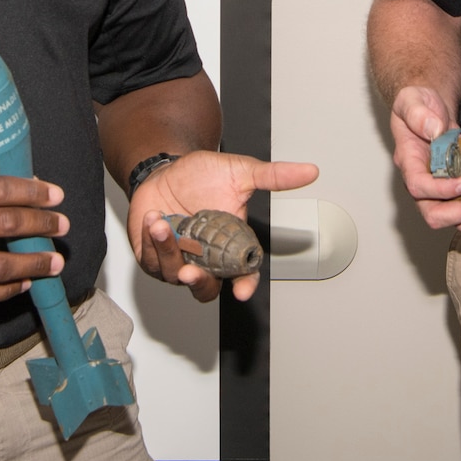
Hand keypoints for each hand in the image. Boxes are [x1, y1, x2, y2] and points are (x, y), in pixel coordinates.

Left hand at [130, 151, 317, 302]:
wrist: (166, 169)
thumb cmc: (203, 175)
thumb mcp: (241, 171)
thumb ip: (274, 175)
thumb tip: (309, 171)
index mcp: (231, 246)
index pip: (243, 274)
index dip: (244, 285)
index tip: (241, 291)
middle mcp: (206, 258)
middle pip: (207, 287)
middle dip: (198, 282)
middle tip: (191, 270)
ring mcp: (179, 259)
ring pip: (175, 274)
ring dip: (167, 251)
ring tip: (163, 223)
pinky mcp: (153, 255)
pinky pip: (152, 260)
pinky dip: (151, 243)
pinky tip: (153, 220)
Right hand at [390, 85, 460, 231]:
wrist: (431, 109)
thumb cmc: (418, 105)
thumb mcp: (412, 99)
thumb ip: (418, 113)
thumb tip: (434, 130)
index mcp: (408, 162)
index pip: (419, 187)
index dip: (442, 191)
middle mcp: (421, 183)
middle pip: (436, 216)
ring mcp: (439, 190)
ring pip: (458, 219)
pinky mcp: (456, 190)